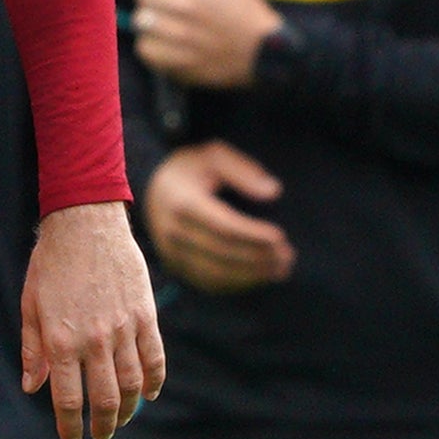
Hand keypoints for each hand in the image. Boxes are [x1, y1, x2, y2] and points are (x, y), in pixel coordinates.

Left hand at [16, 201, 165, 438]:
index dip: (70, 426)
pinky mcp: (145, 315)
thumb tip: (31, 387)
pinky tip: (148, 393)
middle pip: (104, 399)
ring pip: (132, 385)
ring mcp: (123, 328)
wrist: (85, 223)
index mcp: (60, 340)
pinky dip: (154, 380)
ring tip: (120, 419)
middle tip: (99, 436)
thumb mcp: (30, 305)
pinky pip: (155, 357)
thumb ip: (31, 349)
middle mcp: (93, 340)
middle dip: (101, 426)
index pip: (67, 399)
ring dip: (128, 409)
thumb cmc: (51, 264)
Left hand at [132, 0, 278, 88]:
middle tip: (167, 6)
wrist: (263, 51)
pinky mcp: (178, 60)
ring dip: (151, 23)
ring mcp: (181, 34)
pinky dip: (151, 47)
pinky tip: (165, 44)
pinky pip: (144, 48)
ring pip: (141, 21)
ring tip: (165, 26)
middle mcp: (186, 4)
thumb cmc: (244, 9)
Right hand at [144, 142, 293, 295]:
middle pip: (221, 251)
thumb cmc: (191, 169)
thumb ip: (243, 171)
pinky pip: (207, 281)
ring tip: (280, 270)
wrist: (150, 188)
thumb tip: (273, 192)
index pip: (222, 225)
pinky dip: (236, 283)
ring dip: (251, 275)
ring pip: (215, 272)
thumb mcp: (214, 156)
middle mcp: (173, 230)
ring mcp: (171, 252)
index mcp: (182, 201)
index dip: (252, 234)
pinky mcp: (175, 265)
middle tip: (288, 257)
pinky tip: (260, 278)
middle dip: (257, 257)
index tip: (280, 236)